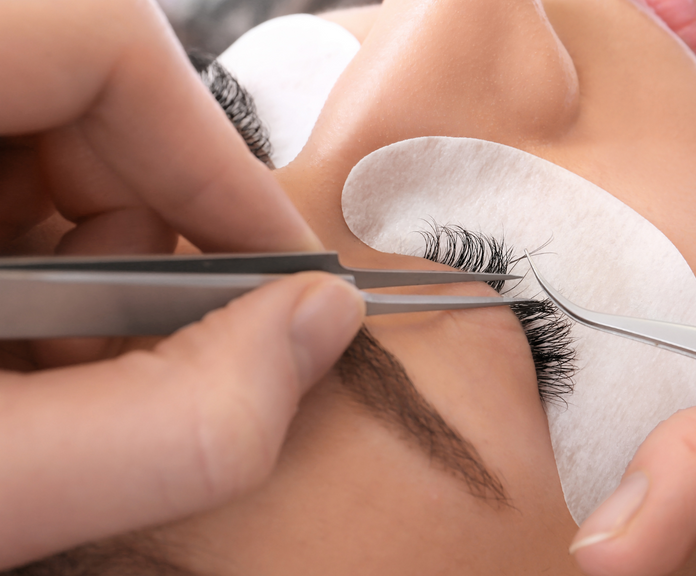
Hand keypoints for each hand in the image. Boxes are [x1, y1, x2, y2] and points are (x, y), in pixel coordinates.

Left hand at [0, 0, 363, 567]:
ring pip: (38, 134)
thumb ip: (176, 425)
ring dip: (85, 261)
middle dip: (148, 232)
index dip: (210, 161)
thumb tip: (320, 331)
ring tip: (58, 368)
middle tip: (153, 347)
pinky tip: (15, 345)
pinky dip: (30, 261)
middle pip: (80, 91)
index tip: (275, 272)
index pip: (100, 46)